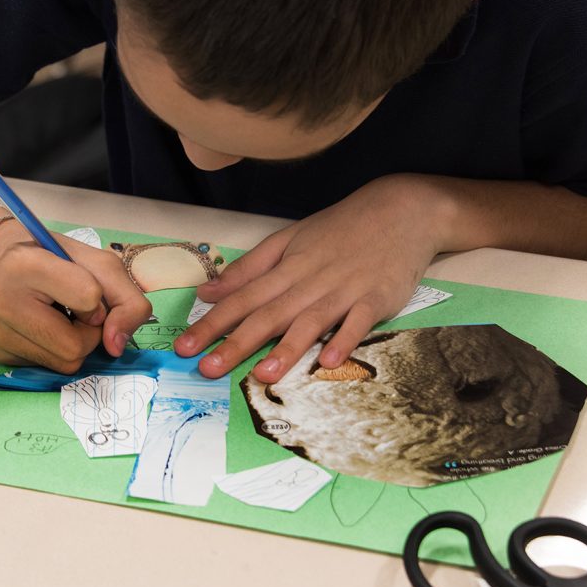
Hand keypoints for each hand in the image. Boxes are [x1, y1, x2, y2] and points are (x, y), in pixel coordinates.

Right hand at [0, 221, 152, 372]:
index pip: (88, 297)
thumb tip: (117, 346)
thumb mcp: (95, 261)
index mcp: (26, 263)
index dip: (97, 299)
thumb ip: (125, 298)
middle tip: (74, 310)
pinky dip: (53, 350)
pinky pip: (46, 368)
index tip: (84, 290)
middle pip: (76, 347)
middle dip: (88, 332)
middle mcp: (0, 299)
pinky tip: (39, 326)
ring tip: (57, 316)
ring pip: (64, 364)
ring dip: (74, 343)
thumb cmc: (49, 255)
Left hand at [174, 175, 451, 382]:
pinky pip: (358, 322)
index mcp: (287, 266)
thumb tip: (208, 292)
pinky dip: (345, 339)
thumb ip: (249, 268)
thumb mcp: (290, 238)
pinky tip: (330, 361)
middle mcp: (311, 279)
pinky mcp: (376, 298)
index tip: (184, 346)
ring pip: (310, 320)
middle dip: (236, 342)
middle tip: (207, 368)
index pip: (242, 297)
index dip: (212, 323)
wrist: (401, 210)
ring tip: (263, 375)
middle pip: (268, 313)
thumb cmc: (341, 228)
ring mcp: (344, 289)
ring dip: (287, 347)